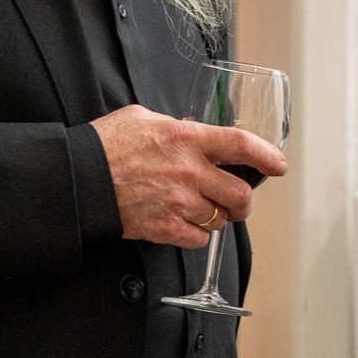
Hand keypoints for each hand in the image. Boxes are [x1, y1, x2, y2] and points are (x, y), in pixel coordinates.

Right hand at [90, 104, 286, 247]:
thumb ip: (177, 127)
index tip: (278, 165)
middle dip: (244, 201)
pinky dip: (196, 234)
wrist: (79, 179)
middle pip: (240, 194)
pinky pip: (198, 239)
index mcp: (187, 138)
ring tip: (200, 209)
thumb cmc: (106, 145)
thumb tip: (193, 133)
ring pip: (221, 220)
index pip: (242, 145)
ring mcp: (179, 203)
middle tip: (238, 200)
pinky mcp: (166, 228)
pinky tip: (183, 222)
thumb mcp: (144, 118)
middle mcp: (189, 171)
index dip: (267, 156)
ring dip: (216, 216)